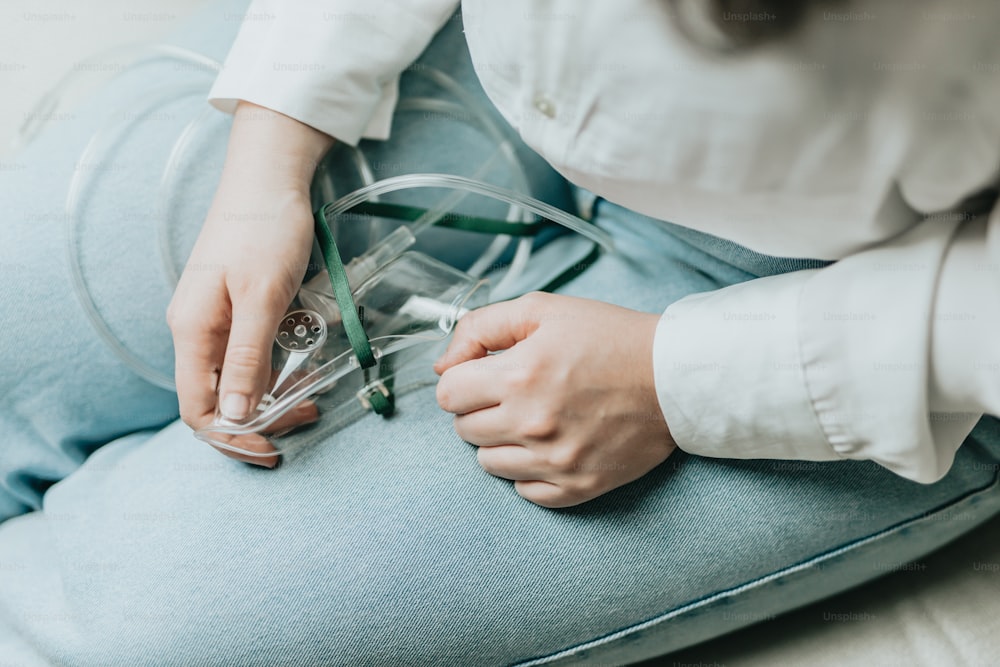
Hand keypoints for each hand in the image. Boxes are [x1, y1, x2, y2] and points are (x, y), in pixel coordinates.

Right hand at [167, 102, 333, 466]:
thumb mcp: (262, 298)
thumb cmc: (265, 231)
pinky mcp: (236, 309)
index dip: (233, 437)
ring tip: (312, 396)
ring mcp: (215, 320)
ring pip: (236, 380)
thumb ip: (246, 359)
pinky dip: (275, 370)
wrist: (268, 180)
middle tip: (306, 418)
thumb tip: (235, 416)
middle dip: (258, 421)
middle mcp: (196, 331)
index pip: (199, 409)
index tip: (274, 449)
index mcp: (192, 332)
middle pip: (217, 399)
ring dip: (271, 397)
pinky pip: (249, 355)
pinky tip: (303, 366)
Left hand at [434, 292, 675, 506]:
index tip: (484, 375)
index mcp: (519, 375)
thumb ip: (481, 328)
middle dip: (480, 408)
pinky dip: (529, 472)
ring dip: (501, 441)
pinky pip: (525, 491)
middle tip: (514, 393)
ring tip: (534, 418)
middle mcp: (532, 423)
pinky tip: (550, 446)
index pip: (447, 395)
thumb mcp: (543, 310)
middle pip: (464, 430)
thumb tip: (442, 366)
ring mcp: (555, 460)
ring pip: (488, 464)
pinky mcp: (579, 486)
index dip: (462, 380)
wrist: (675, 377)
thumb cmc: (610, 337)